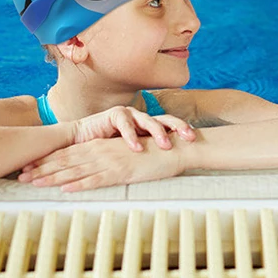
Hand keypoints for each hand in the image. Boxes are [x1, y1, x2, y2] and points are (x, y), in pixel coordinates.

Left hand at [18, 136, 185, 191]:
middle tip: (23, 175)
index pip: (70, 152)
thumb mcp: (125, 150)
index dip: (49, 159)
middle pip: (68, 160)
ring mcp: (110, 161)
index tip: (31, 165)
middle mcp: (103, 151)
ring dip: (54, 177)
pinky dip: (80, 184)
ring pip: (77, 170)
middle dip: (44, 168)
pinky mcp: (121, 171)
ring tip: (35, 182)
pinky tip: (66, 188)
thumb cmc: (151, 150)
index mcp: (102, 145)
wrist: (173, 148)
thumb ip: (107, 154)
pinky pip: (97, 179)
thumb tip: (91, 164)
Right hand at [71, 106, 194, 152]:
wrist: (81, 140)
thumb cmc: (109, 149)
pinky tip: (137, 148)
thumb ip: (150, 152)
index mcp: (149, 125)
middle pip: (165, 119)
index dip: (183, 129)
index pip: (171, 125)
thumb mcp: (134, 152)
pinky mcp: (114, 115)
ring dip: (157, 133)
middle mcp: (142, 117)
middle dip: (178, 127)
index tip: (196, 139)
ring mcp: (129, 114)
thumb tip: (174, 163)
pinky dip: (131, 137)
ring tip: (165, 145)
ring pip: (148, 121)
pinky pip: (125, 125)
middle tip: (189, 137)